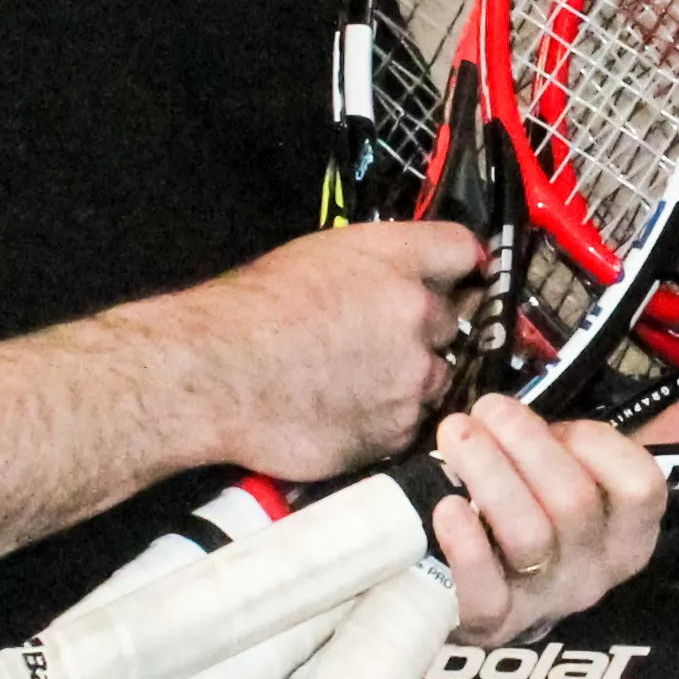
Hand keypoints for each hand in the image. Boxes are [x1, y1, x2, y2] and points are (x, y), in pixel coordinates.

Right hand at [158, 223, 480, 482]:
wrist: (215, 374)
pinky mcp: (398, 429)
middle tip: (381, 339)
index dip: (461, 266)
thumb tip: (399, 274)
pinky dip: (385, 419)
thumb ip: (375, 263)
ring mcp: (413, 376)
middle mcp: (418, 313)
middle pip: (454, 319)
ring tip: (353, 380)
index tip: (459, 278)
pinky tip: (343, 409)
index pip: (464, 250)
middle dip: (426, 329)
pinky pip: (410, 422)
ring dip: (407, 378)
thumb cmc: (248, 312)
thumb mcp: (315, 256)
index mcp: (396, 259)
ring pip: (435, 376)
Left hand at [429, 396, 671, 643]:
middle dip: (526, 443)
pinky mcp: (491, 623)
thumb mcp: (603, 475)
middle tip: (488, 409)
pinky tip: (445, 504)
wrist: (486, 587)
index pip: (641, 488)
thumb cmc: (546, 511)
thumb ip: (664, 436)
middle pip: (573, 503)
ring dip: (487, 475)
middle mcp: (596, 571)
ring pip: (527, 536)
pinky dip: (464, 544)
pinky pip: (484, 591)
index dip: (599, 444)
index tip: (564, 425)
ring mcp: (544, 600)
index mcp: (630, 535)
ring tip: (457, 435)